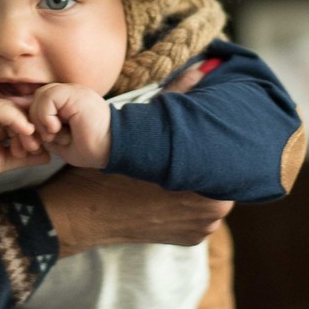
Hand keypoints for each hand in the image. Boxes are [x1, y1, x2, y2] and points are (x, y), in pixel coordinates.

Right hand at [0, 99, 49, 197]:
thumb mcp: (3, 161)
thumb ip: (23, 157)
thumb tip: (47, 156)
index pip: (24, 115)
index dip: (39, 127)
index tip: (48, 144)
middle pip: (22, 108)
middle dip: (37, 125)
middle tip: (44, 144)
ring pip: (12, 106)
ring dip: (27, 124)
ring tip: (33, 143)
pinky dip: (15, 119)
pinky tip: (25, 132)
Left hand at [28, 83, 110, 168]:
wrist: (114, 148)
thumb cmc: (92, 148)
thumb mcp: (60, 142)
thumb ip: (44, 132)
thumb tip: (24, 130)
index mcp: (64, 104)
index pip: (36, 103)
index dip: (30, 122)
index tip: (34, 142)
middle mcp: (68, 94)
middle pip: (34, 99)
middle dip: (32, 122)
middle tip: (44, 139)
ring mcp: (72, 91)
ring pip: (39, 96)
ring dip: (40, 120)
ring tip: (53, 134)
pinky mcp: (75, 93)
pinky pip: (48, 97)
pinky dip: (46, 116)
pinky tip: (56, 129)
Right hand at [39, 57, 229, 256]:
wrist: (83, 214)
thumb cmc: (115, 168)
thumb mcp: (147, 128)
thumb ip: (179, 97)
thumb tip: (205, 67)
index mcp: (214, 184)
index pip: (225, 155)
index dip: (211, 140)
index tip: (197, 132)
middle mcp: (216, 212)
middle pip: (220, 175)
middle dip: (205, 161)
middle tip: (183, 149)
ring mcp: (203, 229)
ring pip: (209, 195)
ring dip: (198, 183)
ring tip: (174, 168)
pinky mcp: (190, 240)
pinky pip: (197, 216)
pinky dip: (187, 205)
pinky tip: (167, 193)